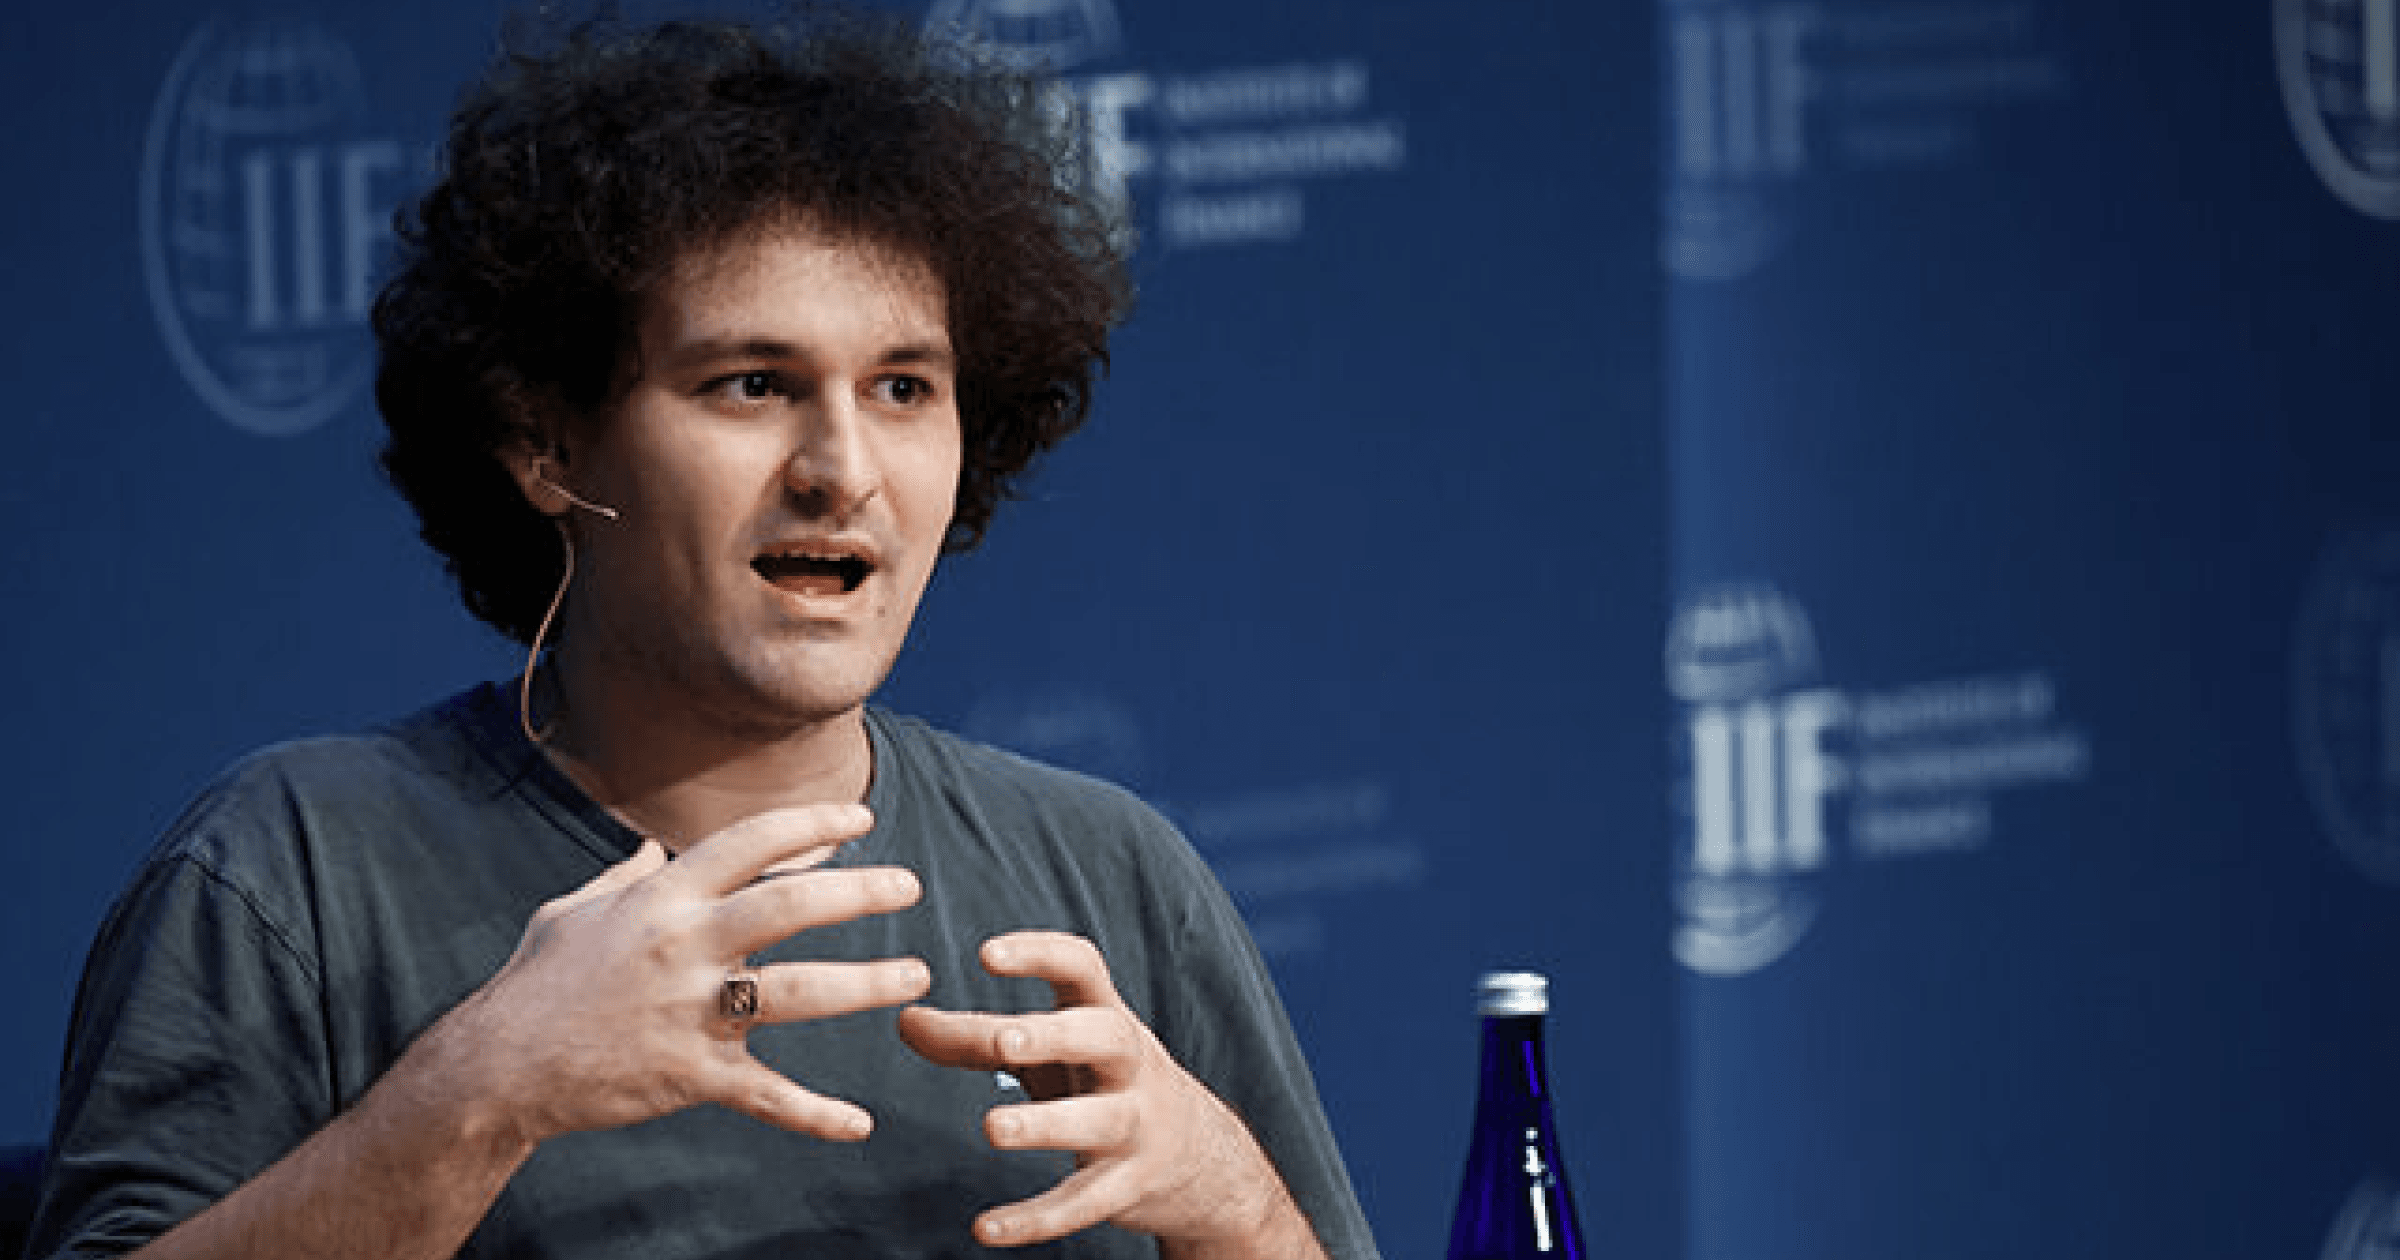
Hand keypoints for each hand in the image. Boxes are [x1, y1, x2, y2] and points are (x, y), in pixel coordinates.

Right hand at [430, 803, 929, 1148]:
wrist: (498, 1066)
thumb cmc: (537, 982)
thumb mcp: (574, 911)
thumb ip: (624, 876)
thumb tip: (655, 848)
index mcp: (662, 897)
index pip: (750, 842)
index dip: (811, 824)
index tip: (862, 820)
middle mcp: (684, 945)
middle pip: (789, 905)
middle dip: (858, 892)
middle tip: (910, 885)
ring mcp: (691, 1011)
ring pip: (797, 992)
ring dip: (865, 984)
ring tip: (916, 977)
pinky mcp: (691, 1073)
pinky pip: (765, 1095)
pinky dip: (814, 1113)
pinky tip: (858, 1123)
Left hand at [894, 932, 1324, 1257]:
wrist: (1198, 1157)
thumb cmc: (1101, 1082)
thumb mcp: (1049, 1053)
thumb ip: (977, 1036)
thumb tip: (905, 1019)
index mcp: (1106, 1015)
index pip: (1083, 967)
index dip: (1040, 955)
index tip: (986, 954)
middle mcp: (1130, 1063)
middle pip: (1105, 1037)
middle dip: (1055, 1037)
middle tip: (1002, 1042)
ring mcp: (1137, 1125)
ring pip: (1099, 1121)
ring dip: (1046, 1125)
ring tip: (991, 1128)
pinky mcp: (1130, 1184)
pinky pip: (1084, 1202)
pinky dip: (1037, 1218)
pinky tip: (985, 1229)